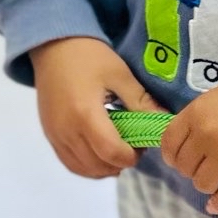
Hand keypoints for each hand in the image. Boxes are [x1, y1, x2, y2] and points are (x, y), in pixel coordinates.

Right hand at [31, 36, 159, 179]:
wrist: (53, 47)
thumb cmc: (89, 56)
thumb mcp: (120, 75)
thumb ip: (141, 102)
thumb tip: (166, 122)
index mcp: (85, 113)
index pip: (111, 152)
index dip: (131, 156)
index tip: (141, 145)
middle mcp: (67, 130)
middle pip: (98, 165)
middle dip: (120, 162)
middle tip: (133, 145)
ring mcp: (56, 135)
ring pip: (84, 169)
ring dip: (105, 167)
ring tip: (117, 150)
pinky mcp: (50, 136)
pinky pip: (70, 164)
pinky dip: (88, 166)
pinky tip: (101, 154)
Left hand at [160, 63, 217, 215]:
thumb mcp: (216, 98)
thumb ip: (200, 121)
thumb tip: (188, 146)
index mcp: (196, 114)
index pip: (169, 145)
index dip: (174, 156)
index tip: (182, 159)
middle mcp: (206, 136)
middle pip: (185, 168)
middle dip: (194, 169)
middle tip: (208, 166)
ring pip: (203, 185)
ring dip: (210, 184)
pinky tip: (217, 203)